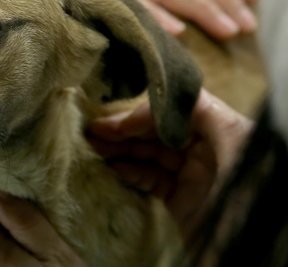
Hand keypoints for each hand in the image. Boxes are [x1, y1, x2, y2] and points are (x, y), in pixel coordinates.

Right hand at [88, 89, 253, 237]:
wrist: (249, 256)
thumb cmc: (247, 198)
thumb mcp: (236, 146)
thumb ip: (204, 112)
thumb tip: (170, 92)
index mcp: (226, 131)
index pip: (177, 109)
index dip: (144, 112)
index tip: (115, 122)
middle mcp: (208, 150)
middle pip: (159, 130)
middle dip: (126, 129)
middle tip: (92, 131)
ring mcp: (194, 177)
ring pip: (151, 154)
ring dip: (122, 149)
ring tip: (93, 147)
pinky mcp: (181, 202)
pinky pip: (151, 180)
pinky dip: (130, 172)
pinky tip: (112, 168)